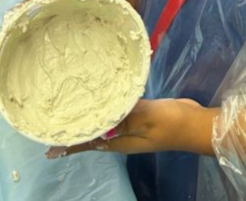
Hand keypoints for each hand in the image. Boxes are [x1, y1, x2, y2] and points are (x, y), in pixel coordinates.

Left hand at [45, 98, 208, 157]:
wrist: (196, 123)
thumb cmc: (172, 123)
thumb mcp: (146, 118)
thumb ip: (122, 119)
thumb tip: (98, 123)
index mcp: (119, 141)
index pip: (87, 144)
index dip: (68, 145)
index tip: (49, 147)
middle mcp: (120, 136)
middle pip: (90, 135)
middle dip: (72, 132)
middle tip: (49, 125)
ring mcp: (128, 127)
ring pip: (100, 123)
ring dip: (85, 118)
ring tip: (64, 110)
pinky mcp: (136, 116)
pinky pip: (112, 112)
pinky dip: (101, 107)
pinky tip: (94, 98)